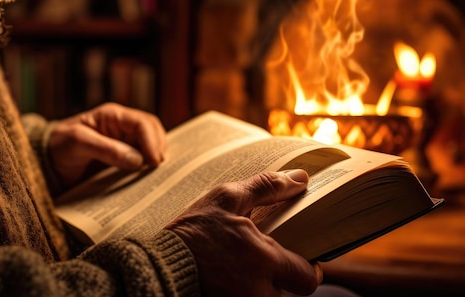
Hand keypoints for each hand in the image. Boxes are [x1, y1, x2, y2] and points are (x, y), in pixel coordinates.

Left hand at [46, 103, 165, 187]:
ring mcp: (124, 142)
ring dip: (157, 157)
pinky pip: (143, 159)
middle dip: (159, 148)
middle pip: (153, 132)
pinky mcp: (124, 158)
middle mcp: (122, 127)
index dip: (152, 141)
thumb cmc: (59, 147)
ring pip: (152, 145)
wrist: (47, 164)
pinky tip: (150, 178)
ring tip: (157, 174)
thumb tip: (138, 160)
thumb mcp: (77, 143)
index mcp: (113, 116)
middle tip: (158, 169)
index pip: (142, 123)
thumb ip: (106, 149)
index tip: (154, 161)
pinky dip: (149, 167)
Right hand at [166, 169, 321, 296]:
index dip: (306, 267)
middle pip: (289, 291)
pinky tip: (228, 276)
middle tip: (263, 260)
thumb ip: (266, 187)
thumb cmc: (192, 231)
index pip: (308, 277)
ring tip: (240, 266)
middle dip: (281, 277)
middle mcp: (259, 291)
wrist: (157, 266)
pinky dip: (243, 290)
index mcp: (264, 261)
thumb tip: (300, 179)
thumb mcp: (226, 198)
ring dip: (261, 284)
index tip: (296, 256)